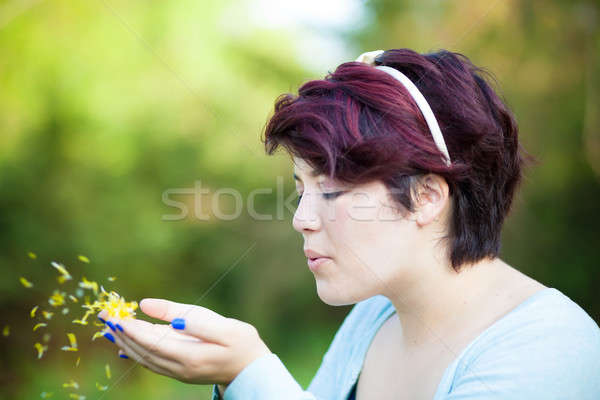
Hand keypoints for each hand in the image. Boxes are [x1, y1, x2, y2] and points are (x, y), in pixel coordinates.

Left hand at [98, 298, 271, 386]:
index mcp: (189, 355)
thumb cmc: (241, 342)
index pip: (151, 341)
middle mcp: (180, 368)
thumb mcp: (221, 325)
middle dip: (122, 334)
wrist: (253, 369)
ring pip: (144, 359)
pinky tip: (126, 349)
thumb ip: (187, 316)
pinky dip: (136, 354)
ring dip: (125, 344)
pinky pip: (152, 364)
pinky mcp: (181, 372)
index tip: (114, 316)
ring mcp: (179, 373)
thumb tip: (150, 306)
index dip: (130, 328)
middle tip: (104, 317)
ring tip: (110, 330)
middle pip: (142, 352)